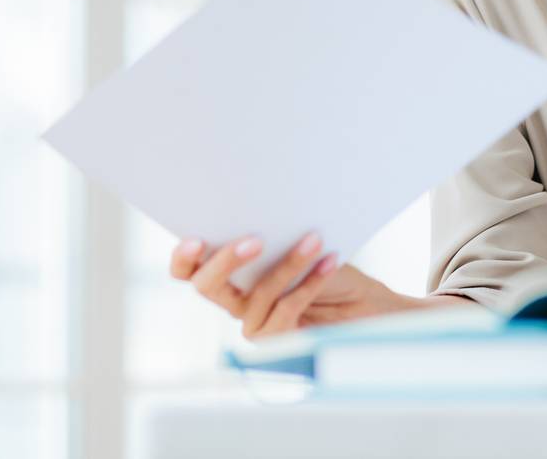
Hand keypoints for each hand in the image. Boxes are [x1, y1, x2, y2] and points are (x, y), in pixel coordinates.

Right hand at [169, 231, 415, 339]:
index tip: (196, 238)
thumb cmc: (325, 264)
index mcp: (229, 273)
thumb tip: (258, 207)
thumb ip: (272, 234)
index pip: (187, 269)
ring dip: (287, 264)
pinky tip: (329, 261)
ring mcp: (254, 323)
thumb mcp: (294, 241)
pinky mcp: (280, 339)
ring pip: (257, 295)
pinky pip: (288, 309)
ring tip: (313, 240)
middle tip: (254, 240)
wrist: (363, 303)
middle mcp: (234, 301)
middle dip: (225, 261)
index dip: (183, 257)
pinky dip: (310, 281)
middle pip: (207, 286)